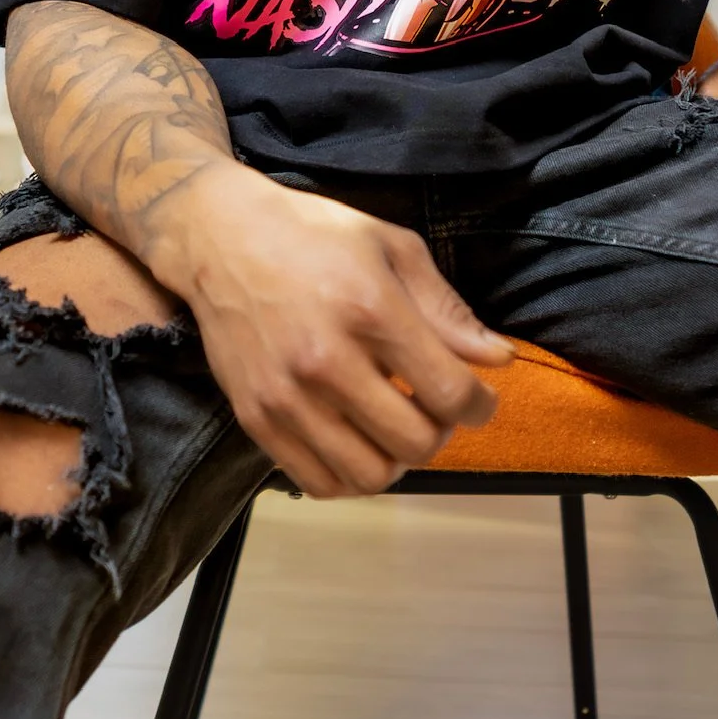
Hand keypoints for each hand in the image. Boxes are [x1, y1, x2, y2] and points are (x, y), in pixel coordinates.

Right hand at [152, 164, 508, 498]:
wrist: (219, 238)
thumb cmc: (314, 236)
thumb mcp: (392, 249)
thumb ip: (446, 310)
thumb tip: (498, 359)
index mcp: (371, 309)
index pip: (450, 392)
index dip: (479, 406)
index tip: (477, 399)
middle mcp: (327, 360)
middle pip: (415, 443)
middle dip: (441, 432)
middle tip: (433, 408)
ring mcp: (287, 395)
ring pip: (370, 475)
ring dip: (396, 460)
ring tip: (394, 427)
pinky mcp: (255, 417)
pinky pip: (319, 482)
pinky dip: (349, 475)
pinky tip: (355, 441)